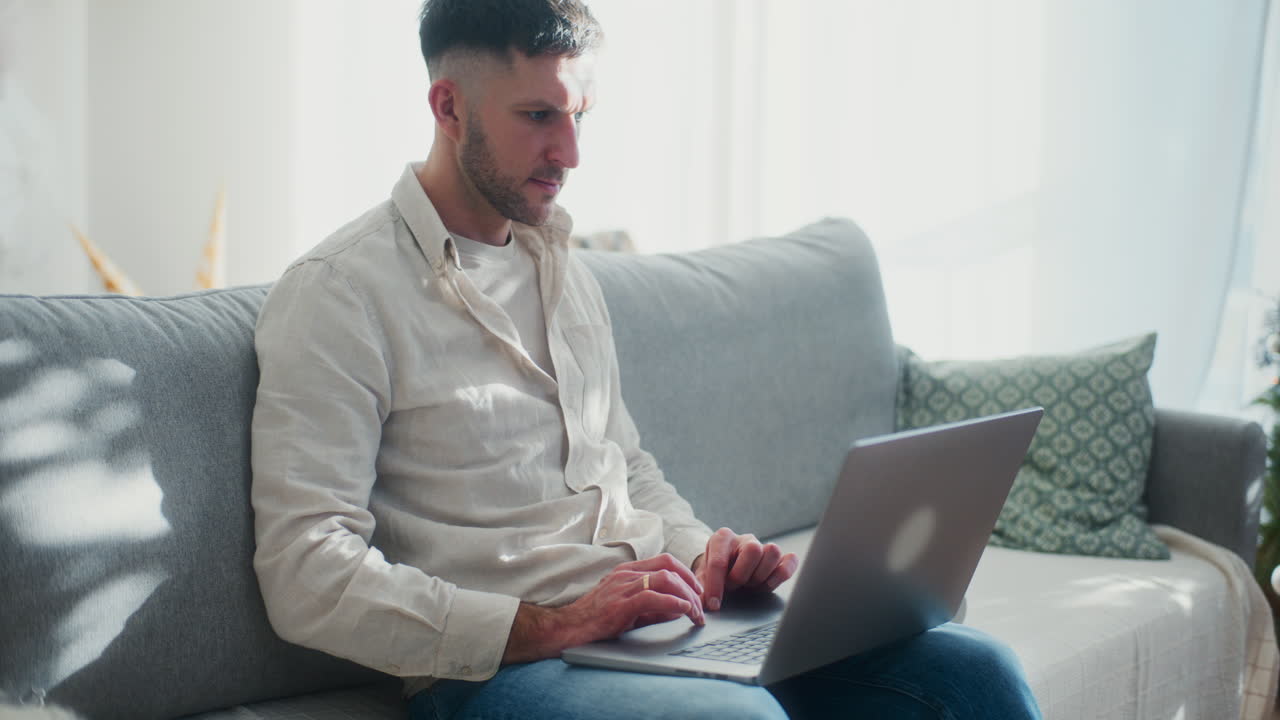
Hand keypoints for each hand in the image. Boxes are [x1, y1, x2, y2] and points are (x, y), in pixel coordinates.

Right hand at [502, 553, 704, 663]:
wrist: (566, 630)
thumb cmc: (594, 621)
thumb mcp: (628, 610)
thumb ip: (654, 608)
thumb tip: (680, 609)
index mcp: (627, 571)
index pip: (665, 561)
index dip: (687, 575)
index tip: (698, 592)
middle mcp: (626, 574)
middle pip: (670, 566)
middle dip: (692, 584)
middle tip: (702, 604)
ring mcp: (622, 587)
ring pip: (666, 579)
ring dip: (687, 596)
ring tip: (696, 613)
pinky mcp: (619, 604)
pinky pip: (654, 597)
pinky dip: (674, 603)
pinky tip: (683, 612)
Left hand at [693, 528, 797, 610]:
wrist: (727, 566)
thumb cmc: (714, 571)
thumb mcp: (702, 576)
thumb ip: (700, 588)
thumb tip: (700, 605)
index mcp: (722, 538)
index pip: (720, 561)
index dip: (716, 586)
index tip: (714, 604)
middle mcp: (745, 539)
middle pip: (753, 549)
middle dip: (741, 575)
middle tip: (734, 586)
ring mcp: (764, 546)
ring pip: (773, 552)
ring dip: (761, 575)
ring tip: (750, 585)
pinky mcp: (780, 558)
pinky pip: (790, 560)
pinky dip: (782, 574)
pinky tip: (768, 583)